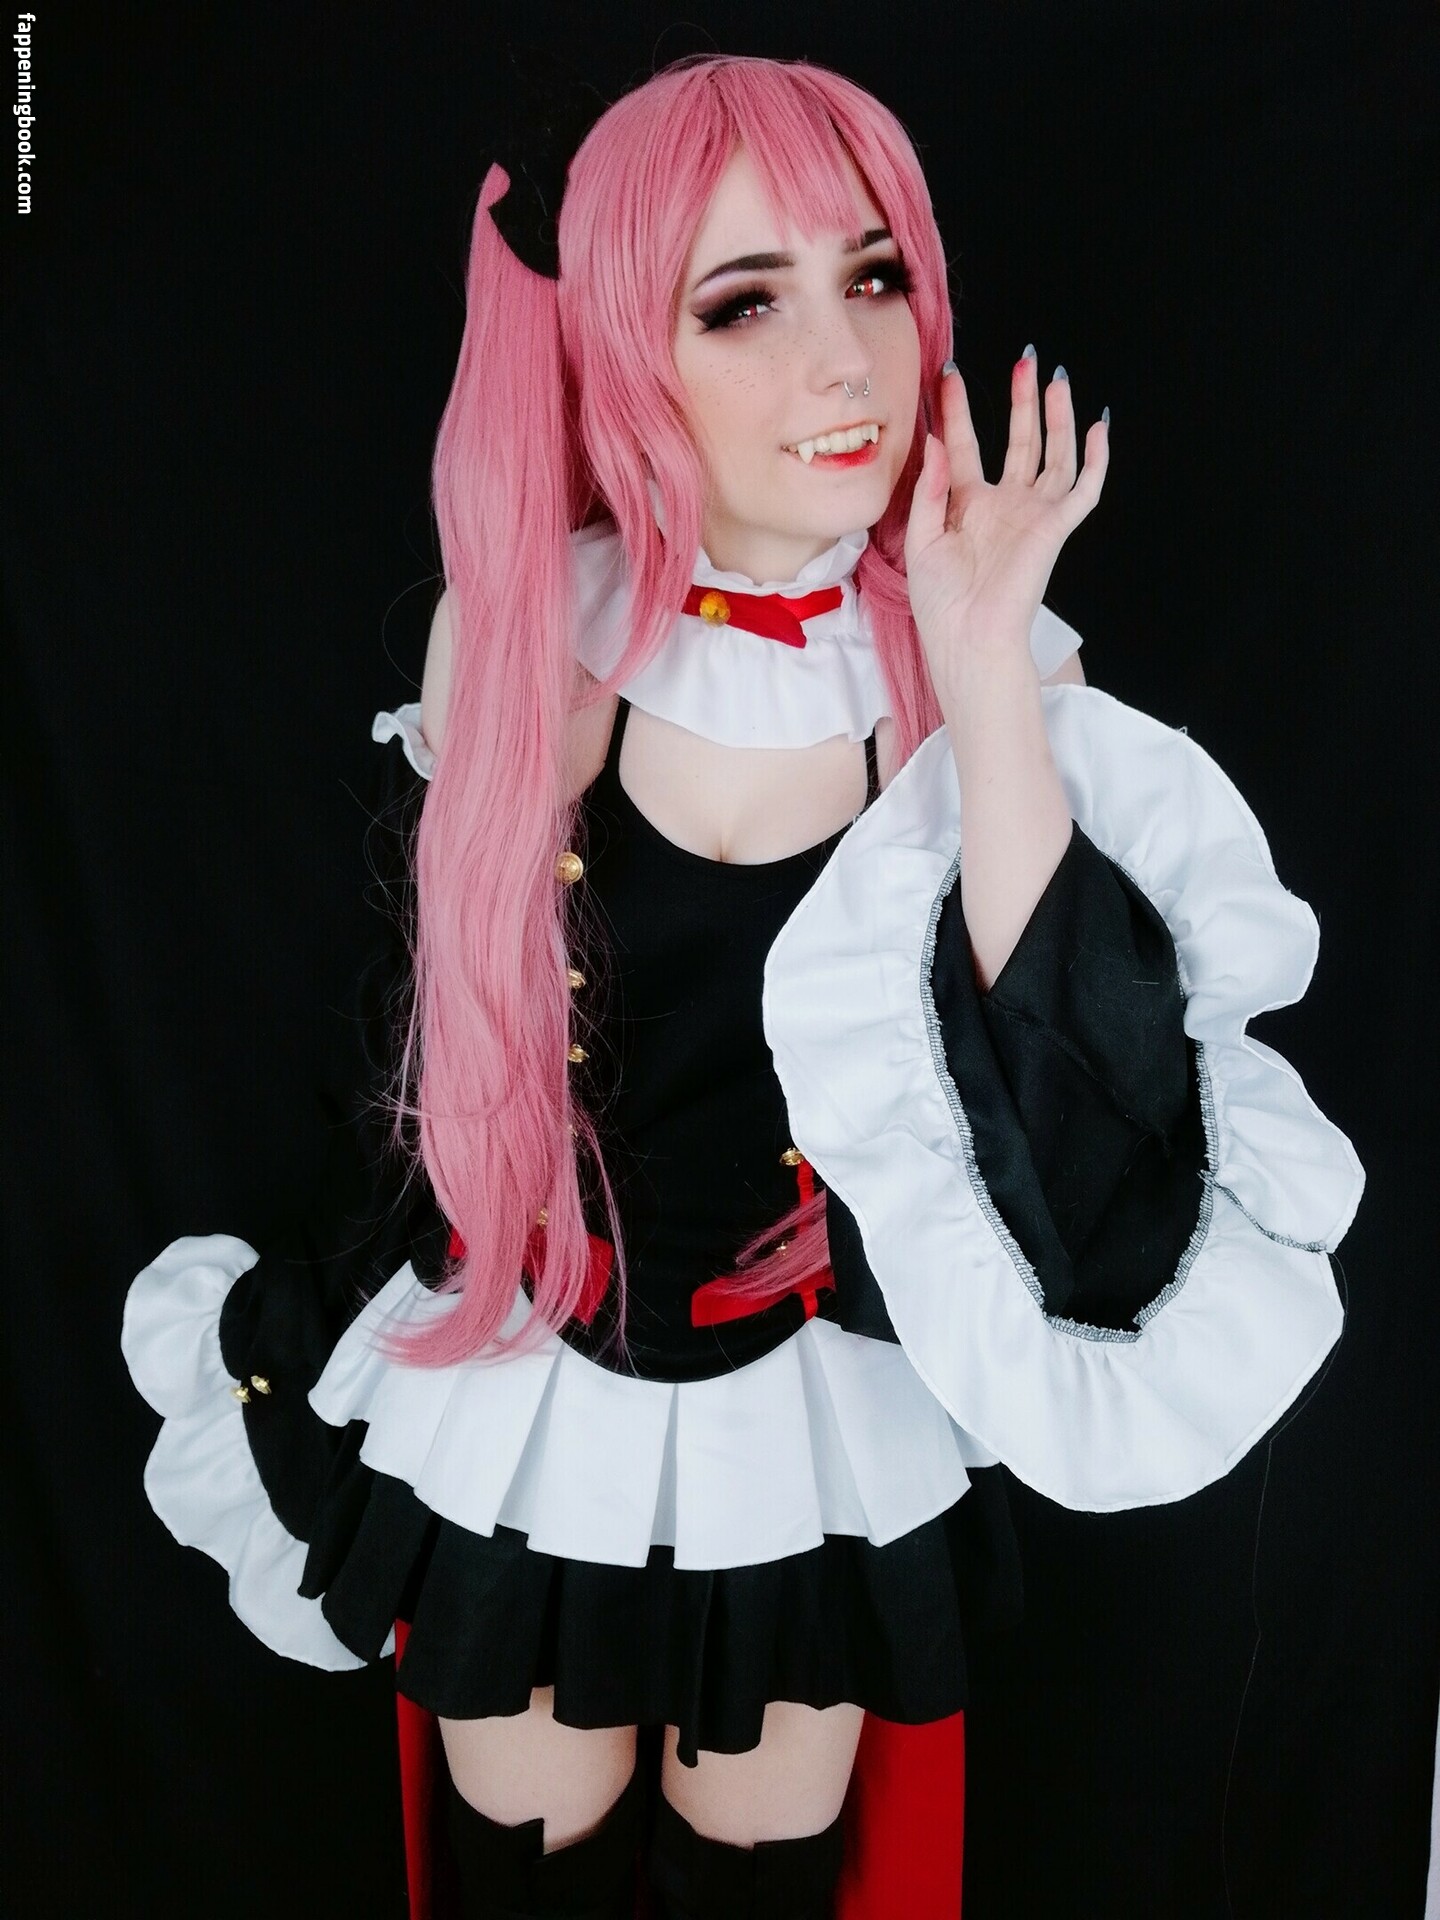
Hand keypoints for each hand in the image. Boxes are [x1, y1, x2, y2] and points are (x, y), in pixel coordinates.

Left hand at [904, 351, 1107, 690]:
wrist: (967, 638)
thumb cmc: (940, 603)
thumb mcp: (920, 539)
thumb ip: (928, 490)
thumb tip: (935, 441)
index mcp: (967, 508)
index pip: (965, 446)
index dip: (958, 411)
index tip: (949, 374)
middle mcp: (1004, 506)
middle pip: (1020, 442)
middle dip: (1022, 401)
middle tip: (1024, 359)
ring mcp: (1032, 515)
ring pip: (1054, 455)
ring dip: (1058, 417)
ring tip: (1057, 378)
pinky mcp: (1055, 528)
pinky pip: (1084, 488)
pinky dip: (1095, 458)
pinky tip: (1099, 425)